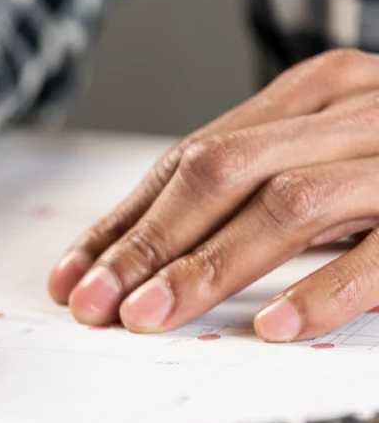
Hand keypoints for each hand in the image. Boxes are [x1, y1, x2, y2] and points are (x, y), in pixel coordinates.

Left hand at [48, 49, 378, 341]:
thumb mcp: (317, 158)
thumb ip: (244, 191)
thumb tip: (135, 256)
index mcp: (308, 96)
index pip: (188, 159)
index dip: (123, 222)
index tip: (72, 277)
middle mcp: (349, 112)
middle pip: (221, 172)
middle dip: (148, 244)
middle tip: (97, 303)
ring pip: (286, 204)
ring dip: (208, 268)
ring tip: (152, 318)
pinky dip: (323, 289)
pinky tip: (271, 326)